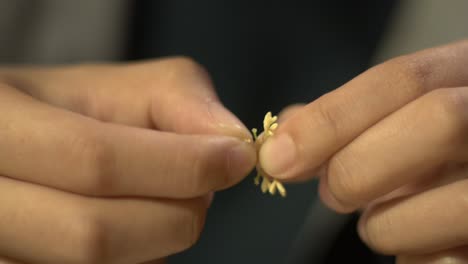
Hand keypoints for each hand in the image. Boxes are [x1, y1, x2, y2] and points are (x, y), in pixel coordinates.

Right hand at [0, 57, 255, 263]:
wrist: (18, 146)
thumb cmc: (69, 112)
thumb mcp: (117, 86)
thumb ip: (178, 98)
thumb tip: (233, 143)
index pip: (94, 161)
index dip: (179, 166)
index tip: (236, 159)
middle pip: (93, 236)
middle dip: (174, 216)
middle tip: (205, 188)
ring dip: (157, 240)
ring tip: (162, 200)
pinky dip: (138, 259)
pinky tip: (134, 226)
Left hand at [259, 40, 467, 261]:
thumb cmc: (437, 148)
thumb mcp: (400, 118)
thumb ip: (347, 119)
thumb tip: (287, 130)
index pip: (403, 80)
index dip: (331, 118)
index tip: (278, 156)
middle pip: (439, 120)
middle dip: (360, 166)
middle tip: (332, 195)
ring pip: (452, 200)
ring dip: (386, 224)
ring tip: (383, 220)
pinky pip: (452, 259)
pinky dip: (415, 257)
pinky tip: (419, 242)